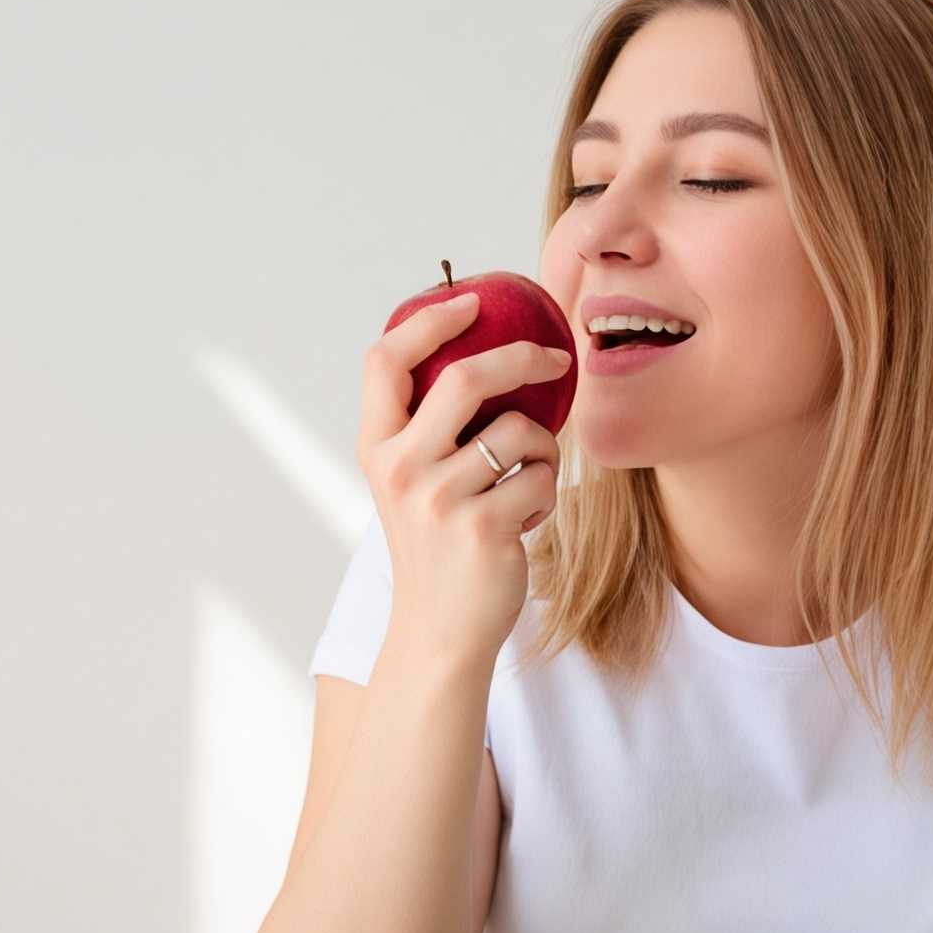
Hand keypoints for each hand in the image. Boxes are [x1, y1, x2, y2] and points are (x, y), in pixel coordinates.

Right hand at [357, 292, 569, 667]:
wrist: (440, 630)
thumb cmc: (438, 548)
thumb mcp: (413, 485)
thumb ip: (431, 431)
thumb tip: (488, 359)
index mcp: (377, 448)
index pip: (385, 362)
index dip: (429, 321)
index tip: (471, 301)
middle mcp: (400, 469)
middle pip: (465, 379)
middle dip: (520, 358)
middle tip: (555, 358)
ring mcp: (440, 499)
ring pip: (521, 432)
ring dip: (545, 449)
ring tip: (531, 480)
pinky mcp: (485, 527)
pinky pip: (542, 479)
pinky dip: (547, 494)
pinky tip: (527, 521)